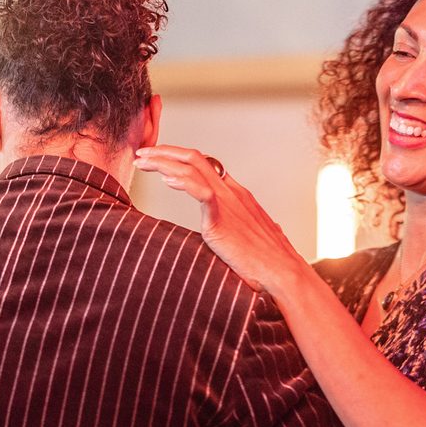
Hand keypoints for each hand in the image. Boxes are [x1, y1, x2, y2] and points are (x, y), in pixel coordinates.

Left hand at [133, 145, 305, 293]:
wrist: (284, 274)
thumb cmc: (272, 262)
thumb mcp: (260, 237)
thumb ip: (252, 228)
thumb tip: (258, 231)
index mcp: (238, 195)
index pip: (205, 166)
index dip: (179, 159)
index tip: (158, 161)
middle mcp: (232, 193)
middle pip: (195, 157)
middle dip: (165, 151)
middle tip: (142, 153)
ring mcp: (228, 203)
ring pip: (192, 167)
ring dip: (162, 161)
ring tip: (141, 161)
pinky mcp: (221, 220)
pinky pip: (200, 191)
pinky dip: (181, 181)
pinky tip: (166, 179)